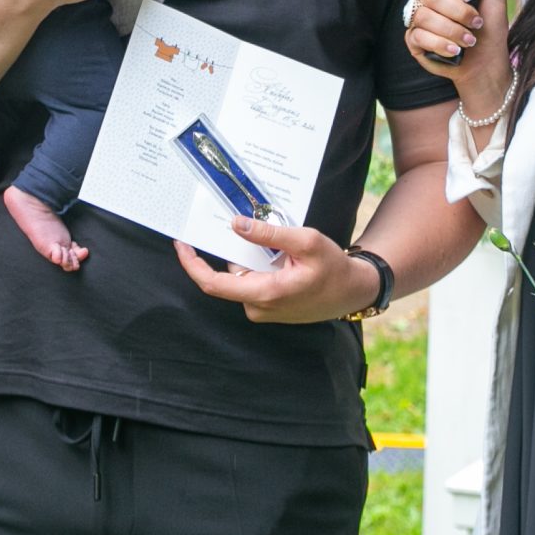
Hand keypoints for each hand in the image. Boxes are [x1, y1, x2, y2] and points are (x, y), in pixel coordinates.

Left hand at [175, 219, 378, 323]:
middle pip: (227, 275)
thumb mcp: (305, 241)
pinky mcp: (268, 307)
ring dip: (248, 257)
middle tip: (240, 224)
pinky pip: (251, 282)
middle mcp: (259, 307)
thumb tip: (235, 224)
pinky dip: (257, 265)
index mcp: (266, 293)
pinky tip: (277, 255)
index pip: (214, 284)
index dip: (192, 265)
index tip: (181, 244)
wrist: (353, 292)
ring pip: (240, 277)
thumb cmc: (333, 267)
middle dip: (231, 249)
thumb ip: (269, 234)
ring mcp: (263, 310)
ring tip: (273, 242)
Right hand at [405, 0, 513, 100]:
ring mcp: (418, 20)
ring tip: (469, 41)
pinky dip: (442, 44)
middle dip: (458, 12)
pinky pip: (419, 36)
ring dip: (453, 31)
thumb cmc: (490, 30)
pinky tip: (455, 51)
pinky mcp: (414, 41)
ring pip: (426, 16)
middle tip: (476, 22)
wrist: (486, 66)